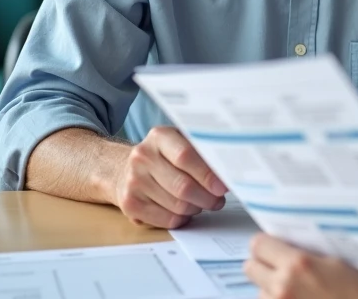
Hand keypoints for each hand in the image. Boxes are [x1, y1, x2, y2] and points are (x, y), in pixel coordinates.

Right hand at [112, 126, 226, 228]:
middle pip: (182, 186)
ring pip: (177, 205)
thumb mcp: (182, 143)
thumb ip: (204, 153)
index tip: (223, 186)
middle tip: (218, 200)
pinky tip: (185, 211)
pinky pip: (167, 220)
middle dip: (207, 197)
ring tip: (201, 202)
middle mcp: (142, 156)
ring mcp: (134, 181)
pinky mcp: (130, 204)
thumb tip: (230, 171)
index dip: (207, 174)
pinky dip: (182, 219)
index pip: (186, 156)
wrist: (127, 169)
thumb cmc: (166, 157)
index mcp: (159, 136)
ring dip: (196, 208)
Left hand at [244, 234, 357, 298]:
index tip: (270, 246)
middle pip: (250, 267)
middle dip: (262, 265)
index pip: (259, 245)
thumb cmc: (356, 294)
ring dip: (270, 288)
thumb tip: (283, 250)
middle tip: (277, 266)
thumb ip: (301, 255)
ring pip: (259, 291)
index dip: (265, 244)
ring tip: (293, 290)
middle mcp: (283, 286)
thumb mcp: (332, 262)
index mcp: (297, 264)